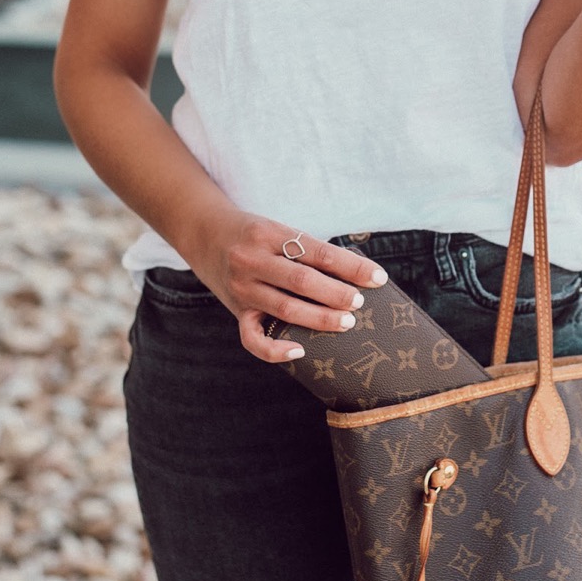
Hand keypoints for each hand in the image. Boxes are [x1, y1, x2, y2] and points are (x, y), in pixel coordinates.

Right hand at [195, 213, 386, 364]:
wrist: (203, 232)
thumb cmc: (253, 233)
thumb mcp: (278, 229)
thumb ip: (307, 250)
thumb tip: (356, 274)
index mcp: (269, 234)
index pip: (318, 252)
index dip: (351, 266)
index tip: (378, 277)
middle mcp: (252, 260)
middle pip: (302, 281)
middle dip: (336, 294)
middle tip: (359, 303)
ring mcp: (242, 288)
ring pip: (284, 308)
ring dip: (319, 318)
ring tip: (347, 322)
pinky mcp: (236, 310)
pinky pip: (253, 338)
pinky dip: (275, 349)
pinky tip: (300, 350)